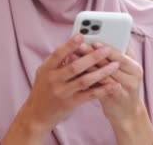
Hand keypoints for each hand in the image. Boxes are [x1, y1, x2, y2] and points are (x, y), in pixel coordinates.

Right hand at [2, 35, 120, 143]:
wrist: (37, 115)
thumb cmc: (43, 89)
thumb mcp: (44, 72)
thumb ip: (57, 60)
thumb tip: (75, 46)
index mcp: (47, 69)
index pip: (58, 54)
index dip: (69, 45)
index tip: (82, 36)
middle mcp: (54, 80)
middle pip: (75, 67)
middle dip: (92, 57)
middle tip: (107, 49)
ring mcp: (63, 92)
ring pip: (84, 80)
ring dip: (102, 72)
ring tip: (115, 65)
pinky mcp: (70, 103)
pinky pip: (89, 95)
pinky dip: (102, 90)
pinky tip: (113, 85)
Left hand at [75, 43, 152, 144]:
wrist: (126, 113)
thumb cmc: (121, 86)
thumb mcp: (124, 70)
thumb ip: (116, 55)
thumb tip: (100, 37)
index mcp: (135, 66)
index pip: (120, 53)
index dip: (106, 46)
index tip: (92, 39)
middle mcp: (133, 77)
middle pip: (111, 63)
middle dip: (93, 54)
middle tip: (79, 46)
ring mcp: (125, 89)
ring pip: (104, 75)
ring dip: (88, 66)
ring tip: (74, 58)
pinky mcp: (116, 99)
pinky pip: (100, 88)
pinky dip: (88, 80)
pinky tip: (77, 75)